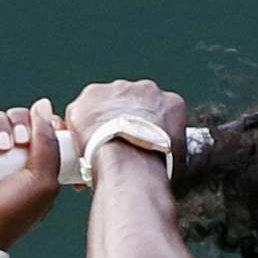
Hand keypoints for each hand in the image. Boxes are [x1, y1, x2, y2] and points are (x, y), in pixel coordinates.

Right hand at [0, 101, 65, 248]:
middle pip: (21, 119)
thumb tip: (43, 105)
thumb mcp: (44, 182)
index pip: (45, 131)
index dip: (48, 123)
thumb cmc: (9, 213)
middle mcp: (11, 157)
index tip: (51, 128)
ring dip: (0, 126)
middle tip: (19, 142)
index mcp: (35, 166)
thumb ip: (50, 143)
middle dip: (22, 124)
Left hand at [59, 80, 188, 176]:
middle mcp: (145, 89)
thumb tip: (168, 168)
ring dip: (101, 123)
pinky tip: (80, 147)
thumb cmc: (155, 167)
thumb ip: (171, 152)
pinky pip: (82, 111)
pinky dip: (79, 127)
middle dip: (123, 122)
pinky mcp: (90, 96)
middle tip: (116, 147)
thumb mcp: (178, 160)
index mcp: (170, 103)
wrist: (130, 161)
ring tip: (97, 149)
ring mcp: (117, 90)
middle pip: (131, 104)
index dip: (147, 130)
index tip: (139, 144)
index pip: (158, 113)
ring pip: (105, 105)